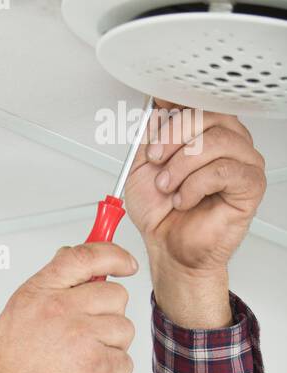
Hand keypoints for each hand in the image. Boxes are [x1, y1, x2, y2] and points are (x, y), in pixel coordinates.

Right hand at [0, 241, 138, 372]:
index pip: (84, 257)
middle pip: (115, 295)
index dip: (113, 255)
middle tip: (87, 339)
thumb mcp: (17, 318)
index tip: (127, 264)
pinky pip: (124, 362)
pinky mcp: (97, 366)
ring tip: (81, 364)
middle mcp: (58, 310)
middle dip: (109, 317)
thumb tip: (73, 260)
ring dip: (111, 349)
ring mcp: (80, 338)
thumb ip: (47, 287)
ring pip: (124, 329)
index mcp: (38, 294)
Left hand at [121, 100, 266, 274]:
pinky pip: (225, 169)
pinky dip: (196, 185)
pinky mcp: (250, 184)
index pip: (198, 101)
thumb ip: (151, 133)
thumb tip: (160, 105)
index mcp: (206, 132)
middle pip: (208, 114)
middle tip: (156, 163)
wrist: (168, 250)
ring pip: (217, 140)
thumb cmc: (161, 214)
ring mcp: (242, 161)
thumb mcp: (142, 166)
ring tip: (168, 188)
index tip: (155, 126)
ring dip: (182, 166)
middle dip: (173, 138)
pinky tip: (185, 199)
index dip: (174, 110)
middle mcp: (227, 141)